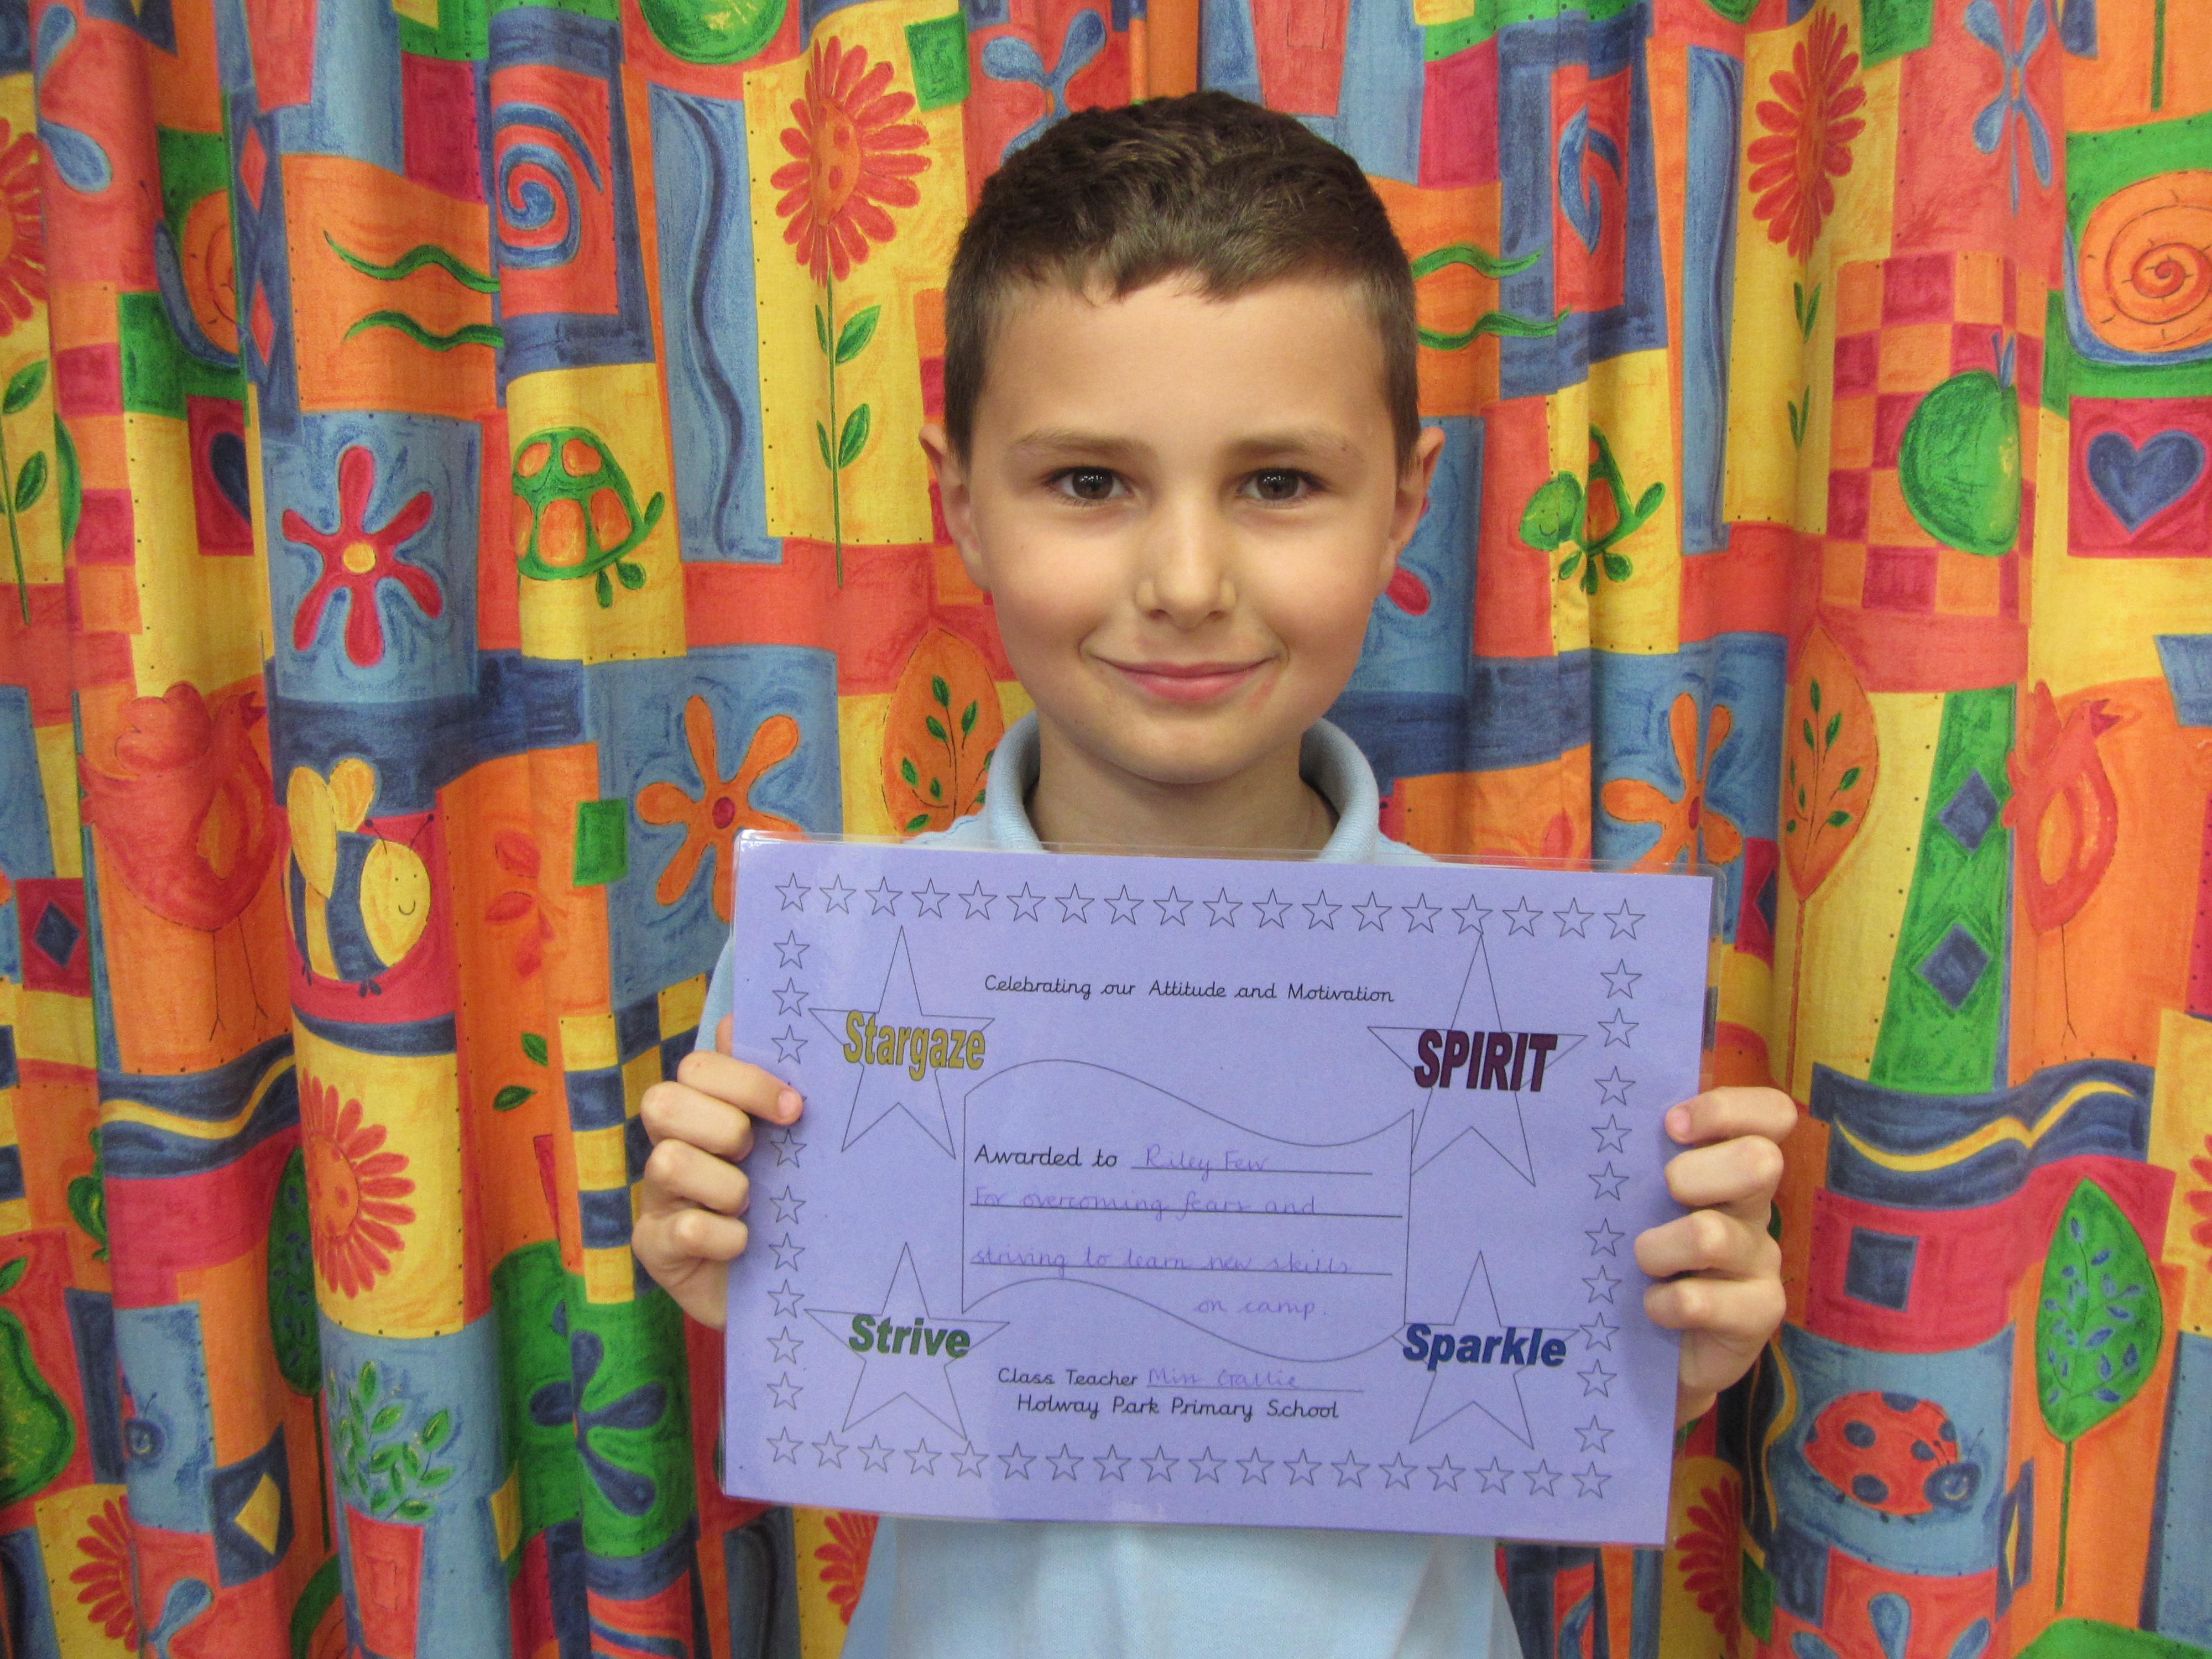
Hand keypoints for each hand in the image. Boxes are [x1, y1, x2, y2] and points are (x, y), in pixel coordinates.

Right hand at [634, 1016, 803, 1328]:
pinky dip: (726, 1237)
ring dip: (725, 1185)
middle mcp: (670, 1147)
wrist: (787, 1286)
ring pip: (666, 1162)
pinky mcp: (655, 1248)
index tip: (795, 1107)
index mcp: (703, 1112)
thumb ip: (769, 1086)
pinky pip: (682, 1229)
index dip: (745, 1080)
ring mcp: (657, 1199)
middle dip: (723, 1124)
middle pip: (662, 1101)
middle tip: (755, 1154)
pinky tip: (745, 1245)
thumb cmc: (788, 1204)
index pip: (697, 1067)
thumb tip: (741, 1018)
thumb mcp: (789, 1144)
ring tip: (750, 1205)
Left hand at [1633, 1086, 1793, 1426]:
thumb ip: (1634, 1160)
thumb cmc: (1637, 1257)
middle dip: (1694, 1173)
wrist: (1654, 1351)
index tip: (1670, 1125)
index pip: (1770, 1114)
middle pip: (1760, 1160)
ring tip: (1643, 1261)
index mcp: (1730, 1165)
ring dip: (1659, 1247)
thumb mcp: (1638, 1201)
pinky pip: (1701, 1301)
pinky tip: (1652, 1306)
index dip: (1727, 1109)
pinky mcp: (1758, 1315)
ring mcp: (1761, 1262)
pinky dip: (1663, 1303)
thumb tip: (1582, 1117)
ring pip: (1713, 1234)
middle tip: (1661, 1197)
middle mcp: (1755, 1208)